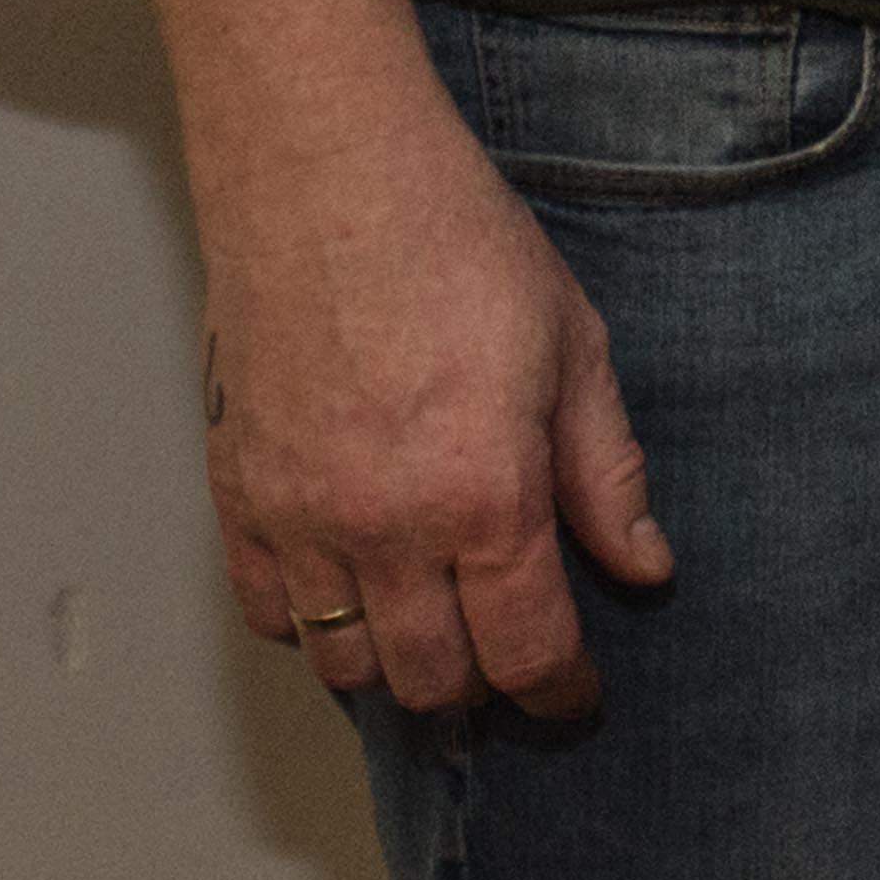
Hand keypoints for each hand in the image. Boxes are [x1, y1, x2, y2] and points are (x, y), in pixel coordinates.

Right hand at [187, 62, 667, 729]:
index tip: (577, 698)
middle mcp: (383, 528)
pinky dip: (312, 627)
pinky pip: (267, 611)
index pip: (526, 651)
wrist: (329, 181)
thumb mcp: (575, 349)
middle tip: (511, 672)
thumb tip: (643, 567)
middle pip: (430, 678)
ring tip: (436, 642)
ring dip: (393, 669)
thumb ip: (606, 474)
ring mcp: (298, 518)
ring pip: (342, 661)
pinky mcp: (235, 494)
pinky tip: (355, 598)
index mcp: (484, 497)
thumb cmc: (460, 247)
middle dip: (480, 692)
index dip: (559, 694)